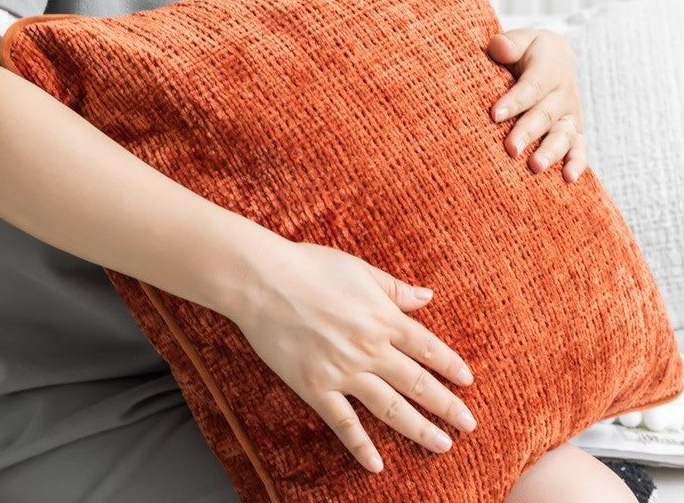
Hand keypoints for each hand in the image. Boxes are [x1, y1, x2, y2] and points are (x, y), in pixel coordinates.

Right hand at [230, 238, 475, 474]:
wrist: (263, 280)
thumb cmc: (310, 266)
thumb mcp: (359, 269)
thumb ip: (394, 288)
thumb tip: (428, 297)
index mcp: (382, 317)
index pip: (428, 347)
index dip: (450, 366)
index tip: (467, 381)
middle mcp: (369, 348)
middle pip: (417, 382)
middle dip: (447, 406)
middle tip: (469, 424)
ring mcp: (343, 371)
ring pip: (391, 408)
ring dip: (419, 429)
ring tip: (443, 445)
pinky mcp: (315, 387)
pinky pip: (343, 423)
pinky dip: (361, 446)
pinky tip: (377, 465)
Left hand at [486, 28, 587, 182]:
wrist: (553, 59)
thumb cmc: (526, 52)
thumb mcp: (519, 41)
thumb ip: (508, 44)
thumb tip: (498, 46)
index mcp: (549, 68)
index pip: (532, 86)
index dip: (515, 100)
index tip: (495, 114)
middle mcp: (563, 93)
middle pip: (545, 115)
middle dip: (527, 132)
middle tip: (510, 149)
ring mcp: (570, 114)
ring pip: (563, 135)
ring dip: (550, 152)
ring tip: (535, 168)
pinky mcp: (574, 131)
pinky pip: (579, 148)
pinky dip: (577, 163)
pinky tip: (568, 178)